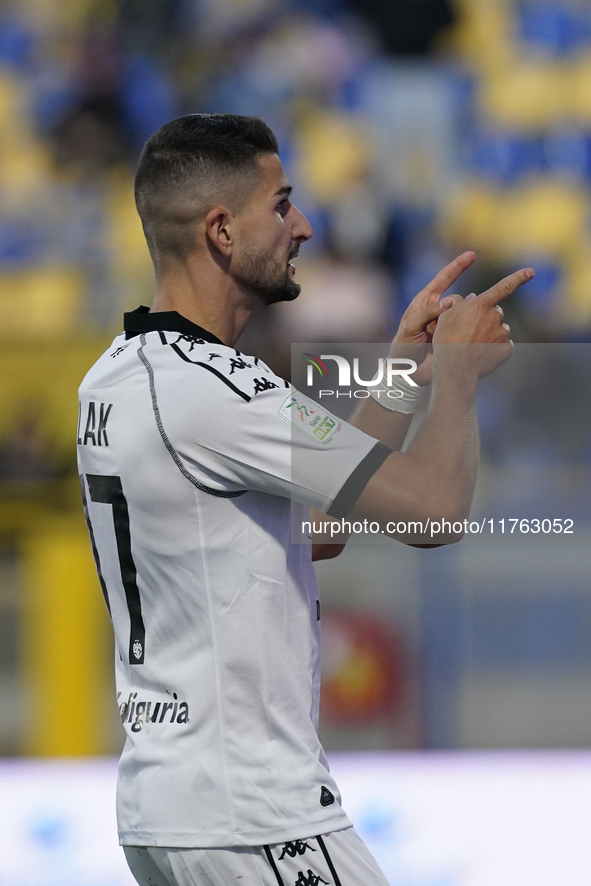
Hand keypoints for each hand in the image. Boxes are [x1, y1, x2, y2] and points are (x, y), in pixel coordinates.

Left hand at [391, 251, 475, 385]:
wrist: (406, 374)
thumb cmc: (402, 350)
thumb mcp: (410, 329)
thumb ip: (427, 314)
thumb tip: (449, 301)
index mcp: (424, 302)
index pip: (444, 279)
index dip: (458, 266)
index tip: (472, 255)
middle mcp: (438, 310)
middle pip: (459, 299)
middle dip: (460, 308)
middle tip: (442, 328)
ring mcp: (447, 323)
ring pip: (466, 313)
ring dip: (464, 320)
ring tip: (448, 336)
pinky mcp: (453, 336)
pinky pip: (467, 327)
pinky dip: (472, 328)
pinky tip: (473, 335)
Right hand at [433, 267, 534, 377]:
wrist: (455, 368)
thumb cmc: (447, 340)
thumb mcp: (445, 316)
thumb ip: (459, 303)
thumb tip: (471, 298)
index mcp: (482, 305)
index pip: (504, 286)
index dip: (519, 278)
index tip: (531, 271)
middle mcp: (496, 317)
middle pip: (496, 312)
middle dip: (487, 318)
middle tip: (471, 331)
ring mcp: (503, 334)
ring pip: (499, 330)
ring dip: (490, 334)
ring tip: (473, 346)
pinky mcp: (506, 349)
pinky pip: (503, 345)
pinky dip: (495, 349)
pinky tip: (482, 355)